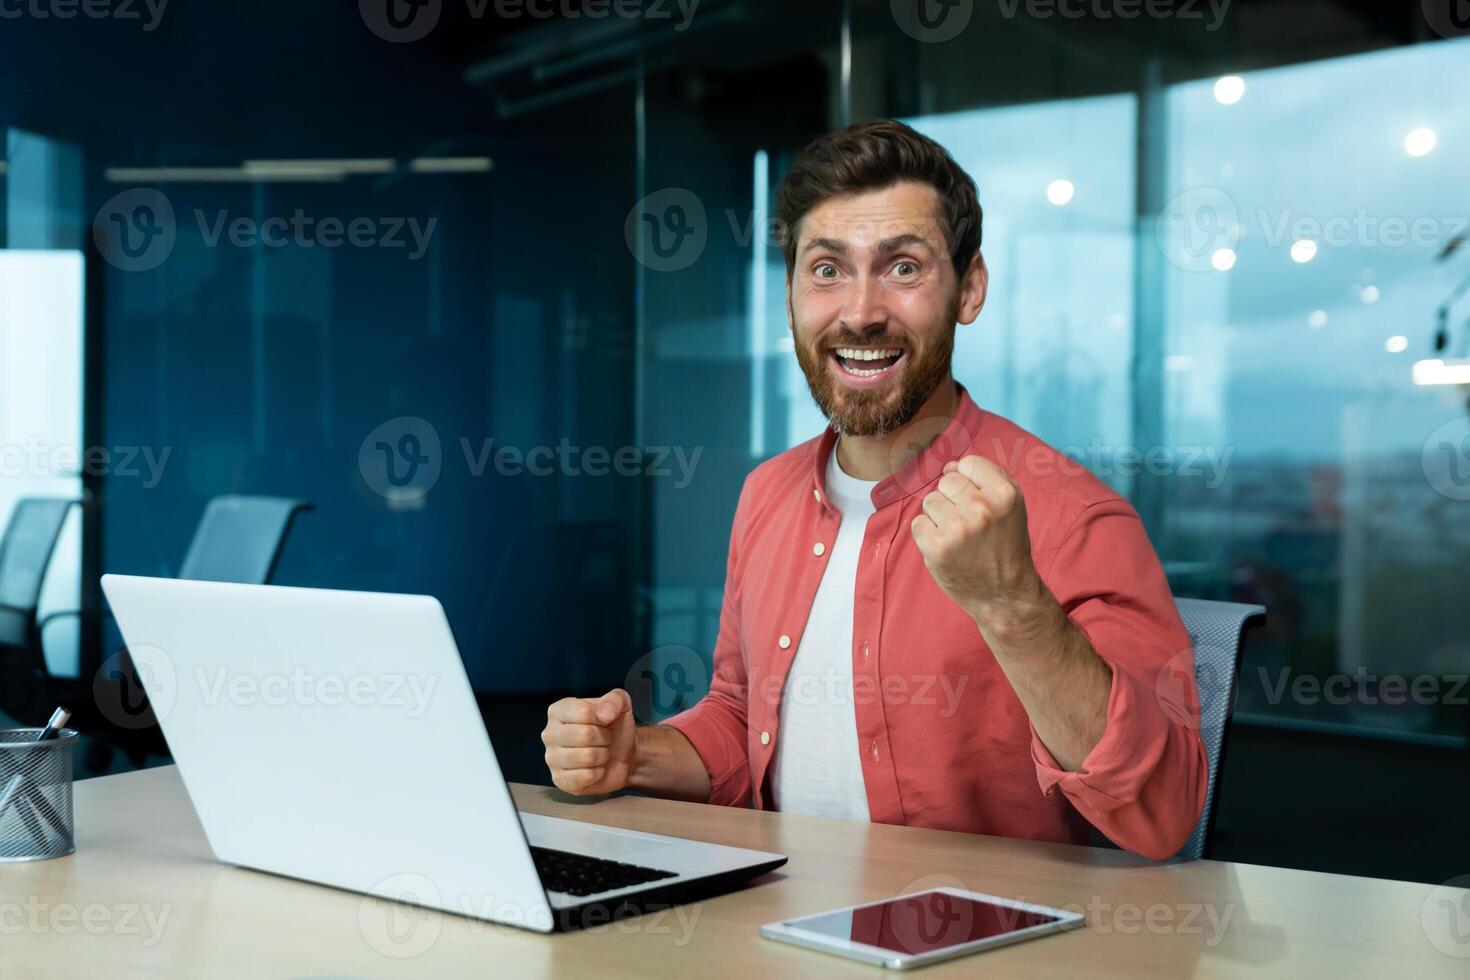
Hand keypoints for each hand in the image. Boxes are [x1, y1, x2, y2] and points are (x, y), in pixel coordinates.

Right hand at [541, 688, 636, 795]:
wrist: (622, 755)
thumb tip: (604, 714)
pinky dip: (599, 773)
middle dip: (604, 738)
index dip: (603, 717)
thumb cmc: (614, 728)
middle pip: (585, 734)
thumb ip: (615, 700)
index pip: (583, 712)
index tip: (604, 720)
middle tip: (604, 739)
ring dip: (602, 755)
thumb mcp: (620, 704)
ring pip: (587, 756)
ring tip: (600, 753)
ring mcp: (552, 759)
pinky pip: (586, 776)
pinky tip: (595, 768)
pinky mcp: (559, 780)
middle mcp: (550, 734)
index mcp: (559, 711)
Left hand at [910, 455, 1044, 627]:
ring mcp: (957, 528)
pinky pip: (918, 523)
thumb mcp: (1010, 508)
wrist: (1005, 595)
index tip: (977, 500)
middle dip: (953, 498)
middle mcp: (982, 508)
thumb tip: (949, 466)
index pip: (968, 464)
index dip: (969, 481)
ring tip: (959, 537)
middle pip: (947, 481)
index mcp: (1005, 493)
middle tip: (969, 524)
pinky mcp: (937, 547)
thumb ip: (985, 479)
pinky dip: (928, 535)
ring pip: (930, 500)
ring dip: (939, 517)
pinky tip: (947, 547)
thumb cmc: (1006, 547)